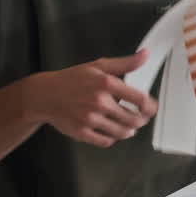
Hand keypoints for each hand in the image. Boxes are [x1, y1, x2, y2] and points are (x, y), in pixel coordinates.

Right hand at [21, 50, 157, 148]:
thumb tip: (144, 55)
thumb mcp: (99, 66)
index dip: (150, 106)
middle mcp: (99, 102)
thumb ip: (125, 63)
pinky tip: (112, 132)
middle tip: (140, 118)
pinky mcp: (82, 132)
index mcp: (106, 84)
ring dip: (129, 131)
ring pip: (122, 133)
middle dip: (141, 120)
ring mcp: (90, 119)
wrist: (45, 94)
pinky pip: (106, 141)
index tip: (151, 108)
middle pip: (133, 119)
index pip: (140, 99)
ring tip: (129, 126)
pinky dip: (112, 138)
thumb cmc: (72, 80)